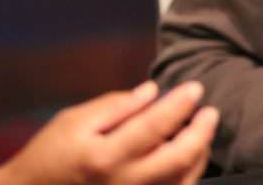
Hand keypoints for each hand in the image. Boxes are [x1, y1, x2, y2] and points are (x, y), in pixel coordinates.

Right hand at [0, 81, 217, 184]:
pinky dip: (189, 173)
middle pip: (179, 158)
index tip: (196, 87)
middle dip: (201, 132)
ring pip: (184, 179)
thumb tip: (153, 91)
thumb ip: (116, 106)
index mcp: (103, 157)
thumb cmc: (51, 155)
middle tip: (210, 111)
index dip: (179, 104)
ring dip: (200, 152)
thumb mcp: (74, 122)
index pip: (154, 126)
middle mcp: (122, 184)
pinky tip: (191, 155)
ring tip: (202, 130)